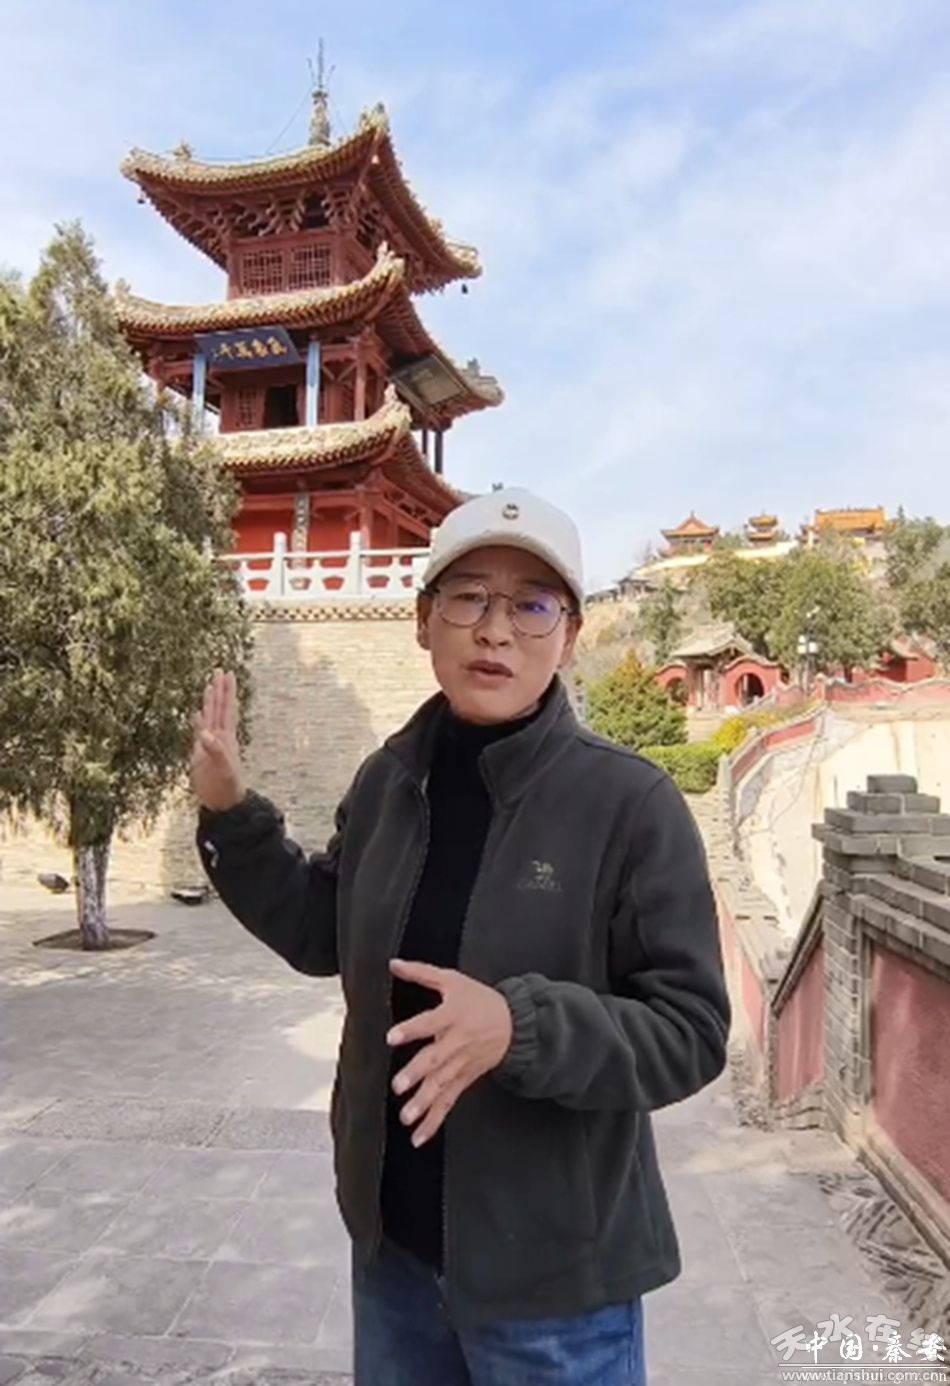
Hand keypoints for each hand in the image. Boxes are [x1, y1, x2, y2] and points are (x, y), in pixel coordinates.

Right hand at [190, 668, 246, 811]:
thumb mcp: (222, 768)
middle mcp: (219, 737)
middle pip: (219, 707)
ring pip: (210, 717)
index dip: (226, 691)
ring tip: (209, 686)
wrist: (223, 802)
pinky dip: (198, 721)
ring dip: (210, 701)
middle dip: (219, 689)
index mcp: (226, 737)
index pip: (226, 708)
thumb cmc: (227, 786)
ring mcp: (210, 744)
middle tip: (219, 670)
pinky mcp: (200, 754)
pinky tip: (197, 714)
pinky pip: (199, 732)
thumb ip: (214, 750)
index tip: (227, 673)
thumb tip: (204, 733)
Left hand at [387, 959, 512, 1146]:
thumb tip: (393, 964)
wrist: (514, 1024)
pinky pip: (449, 1102)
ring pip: (442, 1085)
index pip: (429, 1023)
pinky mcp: (465, 1080)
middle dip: (417, 1073)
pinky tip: (418, 1137)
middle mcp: (456, 1042)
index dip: (412, 1029)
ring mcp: (461, 1065)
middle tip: (398, 1085)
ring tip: (407, 1116)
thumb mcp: (452, 980)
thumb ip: (421, 972)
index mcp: (451, 1015)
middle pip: (436, 1059)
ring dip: (424, 1102)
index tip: (392, 1037)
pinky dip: (434, 1121)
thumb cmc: (479, 1000)